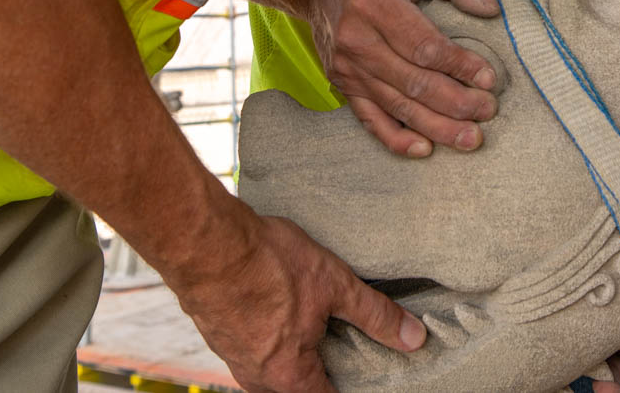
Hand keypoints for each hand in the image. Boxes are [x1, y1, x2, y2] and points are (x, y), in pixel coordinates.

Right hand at [164, 182, 426, 392]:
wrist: (204, 242)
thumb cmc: (267, 263)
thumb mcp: (334, 284)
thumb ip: (376, 315)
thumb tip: (414, 339)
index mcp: (289, 376)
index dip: (350, 387)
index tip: (365, 373)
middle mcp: (257, 376)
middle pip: (298, 387)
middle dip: (322, 370)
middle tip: (344, 342)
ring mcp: (233, 355)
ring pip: (272, 367)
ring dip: (294, 350)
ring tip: (315, 321)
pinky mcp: (218, 330)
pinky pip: (252, 345)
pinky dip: (271, 333)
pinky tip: (281, 304)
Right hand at [311, 0, 502, 156]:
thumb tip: (492, 7)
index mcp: (377, 5)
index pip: (424, 46)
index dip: (459, 65)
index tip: (488, 78)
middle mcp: (358, 40)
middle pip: (413, 82)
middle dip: (455, 102)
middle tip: (488, 111)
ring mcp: (348, 68)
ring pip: (397, 105)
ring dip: (437, 126)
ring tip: (471, 138)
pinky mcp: (344, 86)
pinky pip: (371, 120)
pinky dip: (397, 139)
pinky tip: (426, 148)